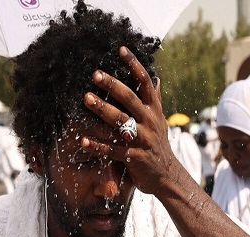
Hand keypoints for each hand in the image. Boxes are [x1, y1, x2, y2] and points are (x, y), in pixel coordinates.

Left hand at [81, 46, 176, 194]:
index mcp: (154, 110)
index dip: (134, 65)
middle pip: (130, 99)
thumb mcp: (160, 120)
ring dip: (102, 109)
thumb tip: (156, 78)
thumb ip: (155, 100)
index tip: (121, 49)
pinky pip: (112, 150)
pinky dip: (97, 146)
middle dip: (112, 85)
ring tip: (86, 99)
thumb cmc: (158, 145)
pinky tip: (82, 140)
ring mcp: (142, 140)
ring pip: (120, 122)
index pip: (145, 83)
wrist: (166, 175)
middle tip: (95, 74)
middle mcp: (150, 122)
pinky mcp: (134, 158)